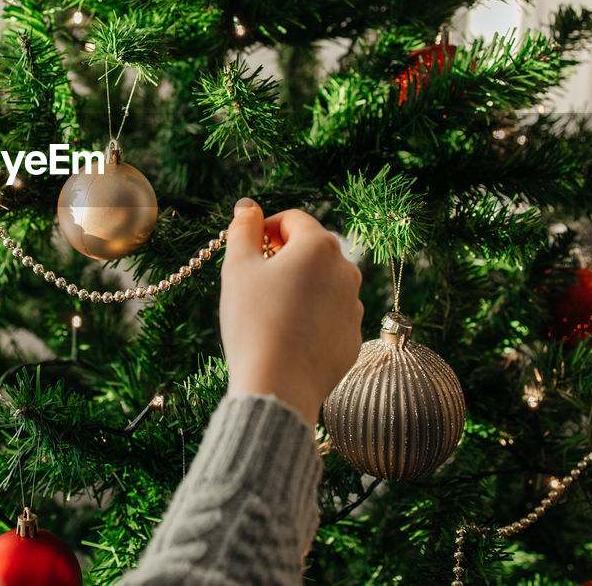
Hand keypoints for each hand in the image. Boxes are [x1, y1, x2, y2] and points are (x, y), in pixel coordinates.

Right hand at [219, 199, 363, 425]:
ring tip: (268, 310)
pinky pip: (329, 314)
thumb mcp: (238, 267)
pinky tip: (286, 334)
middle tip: (253, 279)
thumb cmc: (254, 322)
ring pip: (321, 282)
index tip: (246, 249)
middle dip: (282, 256)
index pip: (292, 219)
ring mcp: (353, 306)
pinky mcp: (352, 337)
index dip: (264, 228)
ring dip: (297, 286)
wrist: (277, 386)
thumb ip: (243, 229)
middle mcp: (346, 270)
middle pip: (310, 249)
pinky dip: (310, 315)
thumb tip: (247, 206)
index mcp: (319, 246)